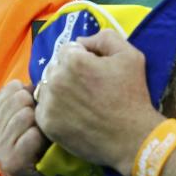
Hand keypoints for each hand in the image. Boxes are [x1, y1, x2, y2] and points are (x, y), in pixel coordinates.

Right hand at [0, 80, 63, 175]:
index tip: (37, 116)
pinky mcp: (11, 161)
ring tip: (44, 142)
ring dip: (43, 126)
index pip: (14, 87)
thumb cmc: (35, 155)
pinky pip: (33, 135)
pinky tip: (44, 152)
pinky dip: (45, 141)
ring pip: (27, 115)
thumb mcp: (23, 125)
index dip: (32, 97)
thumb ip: (26, 102)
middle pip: (21, 97)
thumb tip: (44, 80)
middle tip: (42, 130)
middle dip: (38, 110)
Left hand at [35, 30, 161, 175]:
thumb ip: (105, 37)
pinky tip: (73, 115)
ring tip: (80, 103)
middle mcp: (56, 79)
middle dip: (68, 73)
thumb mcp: (130, 55)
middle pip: (55, 67)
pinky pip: (43, 108)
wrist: (132, 138)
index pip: (67, 50)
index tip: (95, 73)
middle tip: (88, 89)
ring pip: (46, 87)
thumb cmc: (132, 96)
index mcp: (73, 60)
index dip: (82, 59)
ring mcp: (49, 102)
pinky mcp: (46, 123)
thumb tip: (82, 40)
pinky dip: (54, 110)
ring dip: (58, 91)